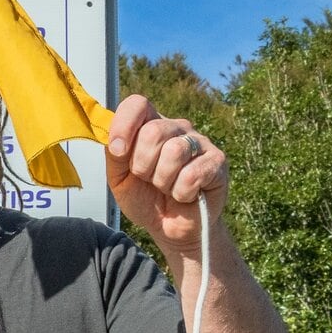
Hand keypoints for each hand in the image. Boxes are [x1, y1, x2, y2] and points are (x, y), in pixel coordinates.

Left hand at [106, 94, 228, 255]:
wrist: (171, 227)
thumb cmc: (145, 199)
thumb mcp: (119, 178)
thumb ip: (114, 156)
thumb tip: (115, 141)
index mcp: (150, 125)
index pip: (138, 104)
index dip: (124, 125)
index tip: (117, 151)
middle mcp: (177, 128)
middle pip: (153, 131)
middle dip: (142, 164)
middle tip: (147, 179)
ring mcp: (200, 142)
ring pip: (174, 151)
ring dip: (161, 180)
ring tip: (166, 187)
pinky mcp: (217, 161)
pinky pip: (192, 174)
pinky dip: (181, 192)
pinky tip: (184, 195)